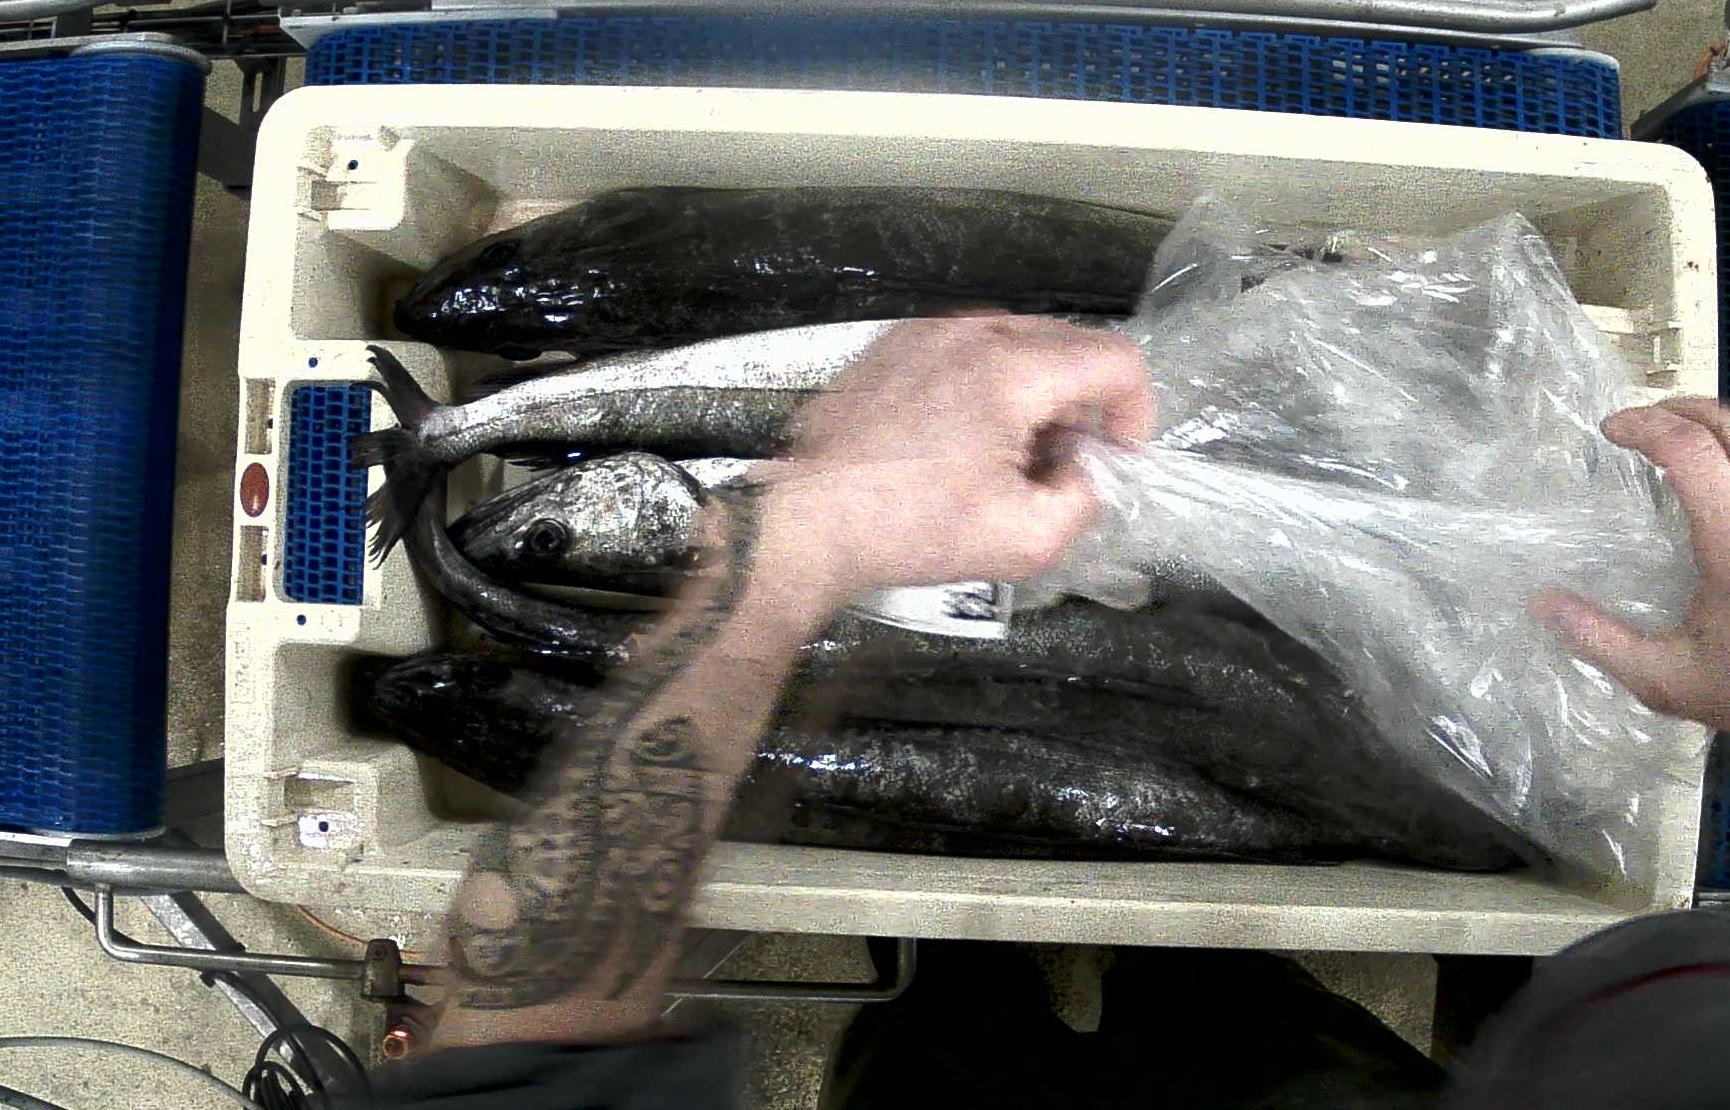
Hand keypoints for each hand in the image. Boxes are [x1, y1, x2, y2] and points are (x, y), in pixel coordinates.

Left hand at [761, 316, 1154, 599]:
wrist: (807, 521)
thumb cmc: (911, 531)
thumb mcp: (1023, 541)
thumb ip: (1083, 500)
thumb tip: (1083, 469)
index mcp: (1009, 369)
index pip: (1114, 359)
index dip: (1135, 411)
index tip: (1115, 458)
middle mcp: (970, 331)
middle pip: (1068, 344)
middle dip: (1085, 403)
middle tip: (1063, 463)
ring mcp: (925, 331)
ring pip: (1018, 341)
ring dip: (1037, 392)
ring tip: (1012, 455)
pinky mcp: (891, 344)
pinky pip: (968, 347)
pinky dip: (988, 383)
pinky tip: (962, 438)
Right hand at [1533, 397, 1729, 729]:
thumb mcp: (1666, 678)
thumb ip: (1601, 638)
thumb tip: (1541, 603)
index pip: (1689, 449)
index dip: (1645, 425)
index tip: (1610, 430)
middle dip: (1685, 408)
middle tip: (1647, 421)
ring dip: (1720, 428)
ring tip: (1686, 442)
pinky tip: (1723, 480)